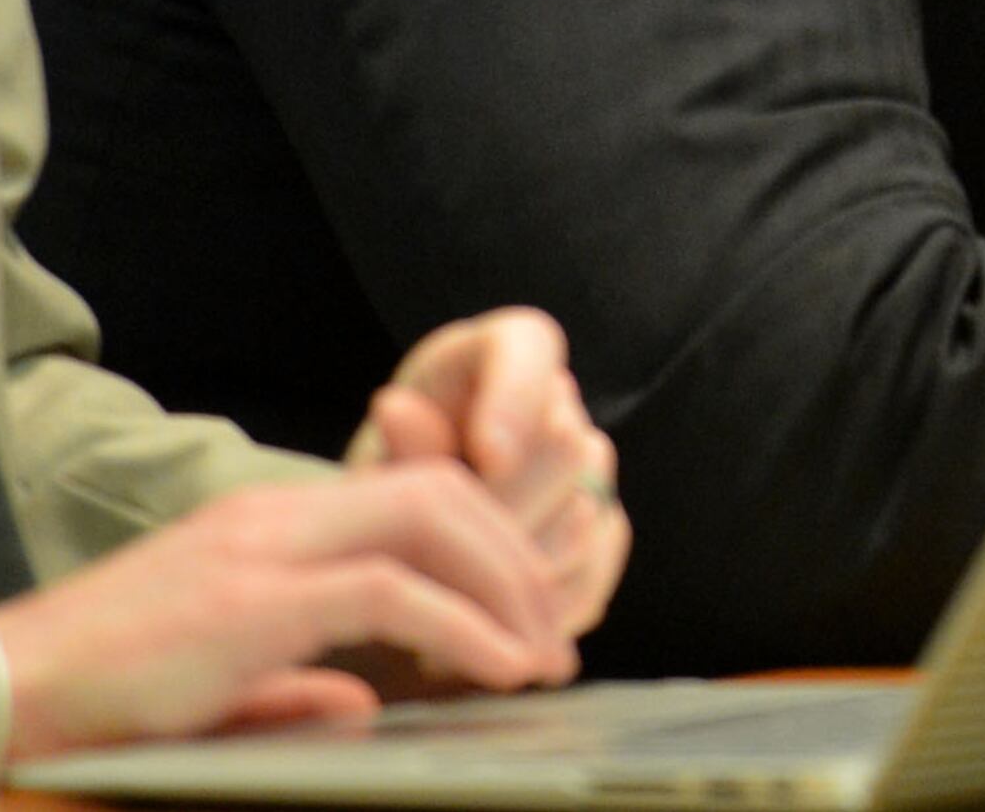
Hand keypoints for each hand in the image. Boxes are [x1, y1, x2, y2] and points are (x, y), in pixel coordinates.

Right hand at [0, 466, 577, 763]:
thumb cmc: (90, 703)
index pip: (410, 494)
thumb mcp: (211, 682)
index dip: (485, 546)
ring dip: (504, 586)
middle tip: (554, 635)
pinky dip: (462, 628)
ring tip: (541, 655)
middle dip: (515, 557)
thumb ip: (288, 681)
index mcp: (266, 527)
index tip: (525, 618)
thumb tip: (356, 699)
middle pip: (438, 493)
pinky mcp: (249, 604)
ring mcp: (260, 550)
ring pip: (429, 521)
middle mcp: (271, 517)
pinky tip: (497, 669)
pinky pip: (389, 594)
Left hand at [347, 307, 627, 634]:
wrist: (403, 545)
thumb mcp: (380, 465)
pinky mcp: (604, 530)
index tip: (487, 457)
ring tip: (454, 618)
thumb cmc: (385, 489)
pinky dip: (549, 608)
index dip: (518, 401)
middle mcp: (559, 401)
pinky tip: (496, 635)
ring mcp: (590, 468)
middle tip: (447, 570)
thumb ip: (399, 447)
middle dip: (507, 514)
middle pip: (565, 447)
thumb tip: (394, 407)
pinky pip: (596, 567)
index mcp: (502, 352)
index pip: (529, 349)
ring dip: (519, 573)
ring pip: (582, 517)